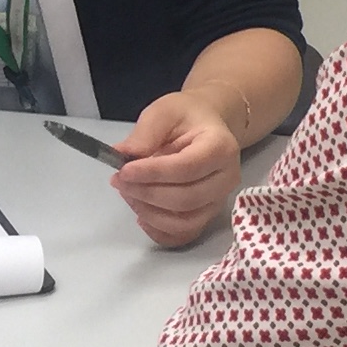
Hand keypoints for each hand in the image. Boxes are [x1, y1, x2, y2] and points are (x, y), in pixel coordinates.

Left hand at [110, 89, 244, 248]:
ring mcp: (219, 201)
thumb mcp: (163, 112)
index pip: (187, 168)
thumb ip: (145, 133)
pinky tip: (142, 213)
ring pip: (185, 222)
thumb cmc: (186, 118)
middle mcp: (227, 178)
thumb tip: (122, 155)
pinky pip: (185, 235)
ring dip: (149, 213)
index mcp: (221, 147)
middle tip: (119, 181)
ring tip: (128, 194)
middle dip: (146, 194)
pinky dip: (159, 231)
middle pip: (186, 199)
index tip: (123, 170)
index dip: (152, 173)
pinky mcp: (208, 216)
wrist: (205, 126)